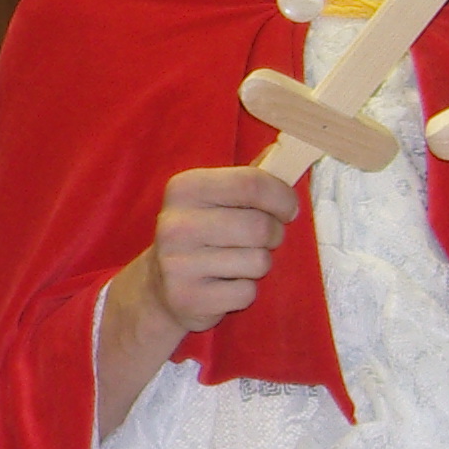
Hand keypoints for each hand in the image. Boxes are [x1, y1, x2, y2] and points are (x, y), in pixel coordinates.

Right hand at [125, 165, 300, 337]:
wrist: (159, 286)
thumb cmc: (200, 235)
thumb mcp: (213, 199)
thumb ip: (248, 179)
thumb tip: (288, 151)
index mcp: (184, 188)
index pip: (250, 183)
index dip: (281, 196)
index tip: (289, 208)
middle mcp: (176, 224)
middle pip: (259, 226)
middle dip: (274, 234)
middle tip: (264, 239)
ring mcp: (178, 263)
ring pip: (258, 261)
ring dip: (259, 264)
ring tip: (238, 262)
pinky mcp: (188, 298)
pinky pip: (246, 292)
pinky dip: (245, 291)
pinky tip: (225, 284)